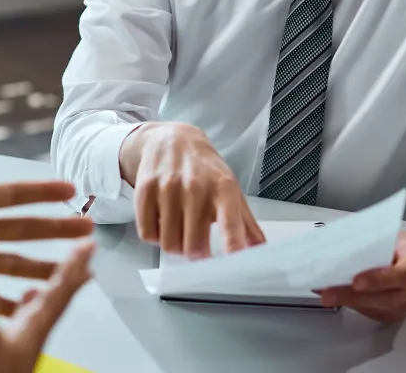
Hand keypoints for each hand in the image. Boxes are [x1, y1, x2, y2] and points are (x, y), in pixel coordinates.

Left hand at [0, 101, 94, 311]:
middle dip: (57, 230)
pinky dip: (12, 301)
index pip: (12, 194)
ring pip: (15, 264)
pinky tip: (34, 307)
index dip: (41, 193)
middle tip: (88, 230)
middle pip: (24, 229)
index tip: (71, 190)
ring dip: (44, 266)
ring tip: (75, 271)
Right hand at [0, 223, 94, 372]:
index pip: (60, 289)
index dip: (75, 264)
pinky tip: (4, 317)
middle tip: (82, 258)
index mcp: (31, 327)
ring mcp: (13, 351)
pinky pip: (10, 328)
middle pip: (54, 302)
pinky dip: (10, 314)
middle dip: (66, 278)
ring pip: (33, 316)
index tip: (91, 243)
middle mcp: (27, 337)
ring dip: (39, 295)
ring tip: (41, 283)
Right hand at [119, 122, 263, 258]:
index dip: (232, 246)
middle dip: (196, 254)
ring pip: (169, 243)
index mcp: (223, 187)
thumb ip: (245, 224)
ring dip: (175, 245)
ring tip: (179, 231)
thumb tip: (260, 252)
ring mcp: (168, 187)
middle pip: (193, 245)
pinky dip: (155, 237)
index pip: (230, 222)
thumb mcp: (230, 189)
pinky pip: (147, 233)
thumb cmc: (205, 170)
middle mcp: (196, 186)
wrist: (173, 140)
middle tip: (197, 246)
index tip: (233, 265)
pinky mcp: (145, 189)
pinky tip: (162, 223)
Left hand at [318, 229, 405, 323]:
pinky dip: (353, 304)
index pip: (401, 276)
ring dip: (348, 302)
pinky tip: (336, 296)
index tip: (356, 281)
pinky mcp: (396, 316)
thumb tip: (342, 247)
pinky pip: (373, 312)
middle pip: (384, 298)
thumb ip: (376, 245)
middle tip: (327, 294)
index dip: (378, 280)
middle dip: (352, 297)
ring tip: (324, 294)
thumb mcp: (397, 238)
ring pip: (377, 309)